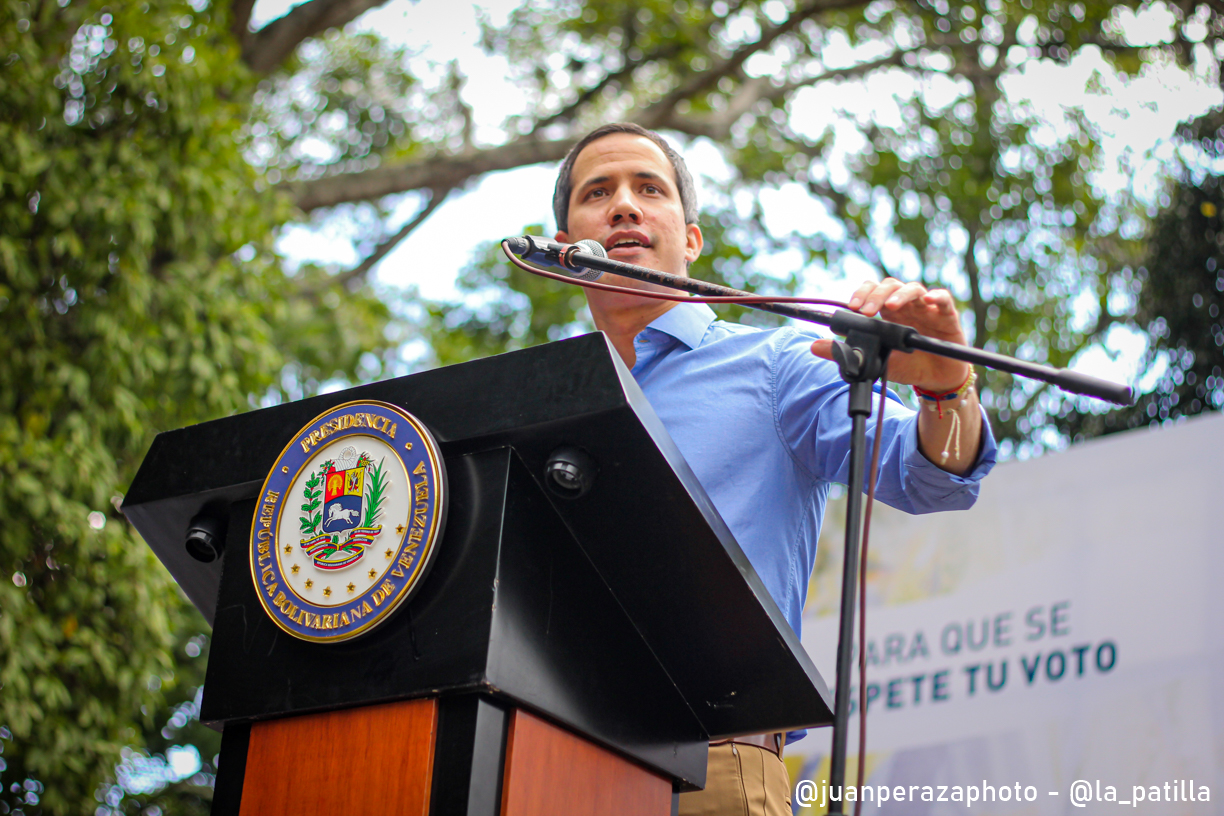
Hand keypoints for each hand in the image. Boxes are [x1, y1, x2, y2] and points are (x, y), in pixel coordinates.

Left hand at [810, 278, 971, 391]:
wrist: (936, 380)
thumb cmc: (907, 365)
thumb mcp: (876, 361)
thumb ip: (846, 352)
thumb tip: (813, 346)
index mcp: (887, 312)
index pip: (872, 292)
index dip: (862, 293)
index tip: (851, 307)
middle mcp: (906, 305)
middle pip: (890, 286)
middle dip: (876, 294)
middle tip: (867, 311)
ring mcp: (926, 308)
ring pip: (913, 288)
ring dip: (900, 294)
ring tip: (891, 306)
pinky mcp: (947, 316)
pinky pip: (943, 299)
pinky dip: (937, 296)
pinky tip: (930, 299)